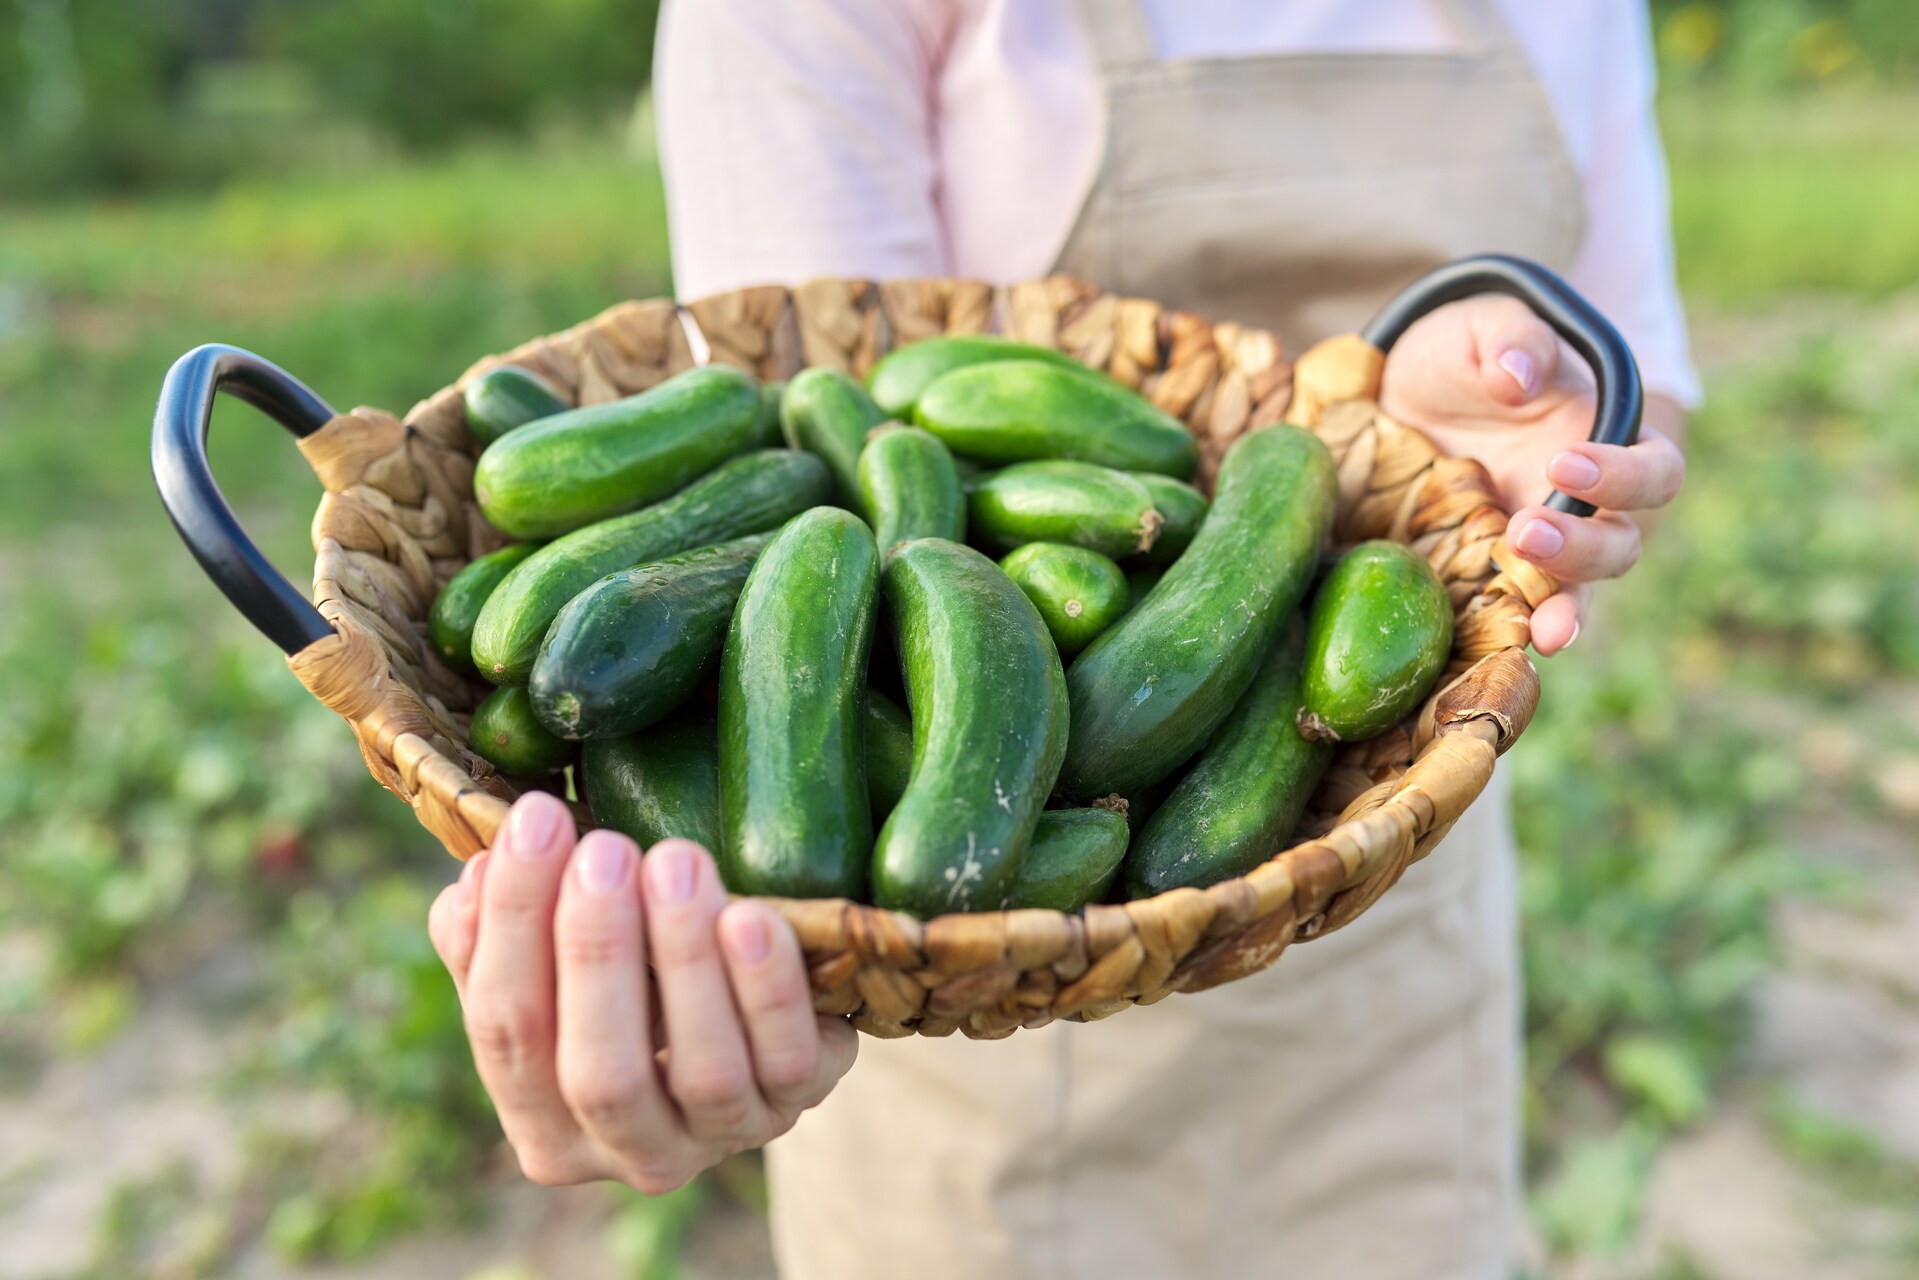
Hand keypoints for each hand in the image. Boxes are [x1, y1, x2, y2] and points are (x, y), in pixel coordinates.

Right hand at [428, 791, 856, 1193]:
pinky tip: (751, 915)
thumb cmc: (633, 980)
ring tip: (677, 860)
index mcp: (545, 1127)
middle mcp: (630, 1154)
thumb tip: (475, 879)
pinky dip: (768, 987)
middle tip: (605, 850)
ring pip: (701, 1070)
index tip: (533, 823)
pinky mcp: (798, 1102)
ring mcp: (721, 1136)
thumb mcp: (558, 964)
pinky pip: (787, 1056)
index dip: (511, 926)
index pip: (506, 1033)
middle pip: (597, 1072)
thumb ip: (499, 934)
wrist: (757, 1012)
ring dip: (684, 958)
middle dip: (596, 952)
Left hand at [1376, 296, 1684, 654]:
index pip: (1653, 471)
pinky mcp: (1486, 578)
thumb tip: (1519, 374)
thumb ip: (1510, 339)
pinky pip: (1511, 619)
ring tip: (1540, 630)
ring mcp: (1538, 550)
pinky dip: (1509, 640)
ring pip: (1577, 597)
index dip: (1623, 476)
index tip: (1564, 463)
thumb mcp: (1480, 326)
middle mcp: (1584, 507)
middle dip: (1584, 548)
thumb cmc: (1462, 354)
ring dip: (1563, 612)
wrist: (1399, 393)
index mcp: (1606, 443)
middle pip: (1621, 547)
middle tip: (1525, 531)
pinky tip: (1499, 659)